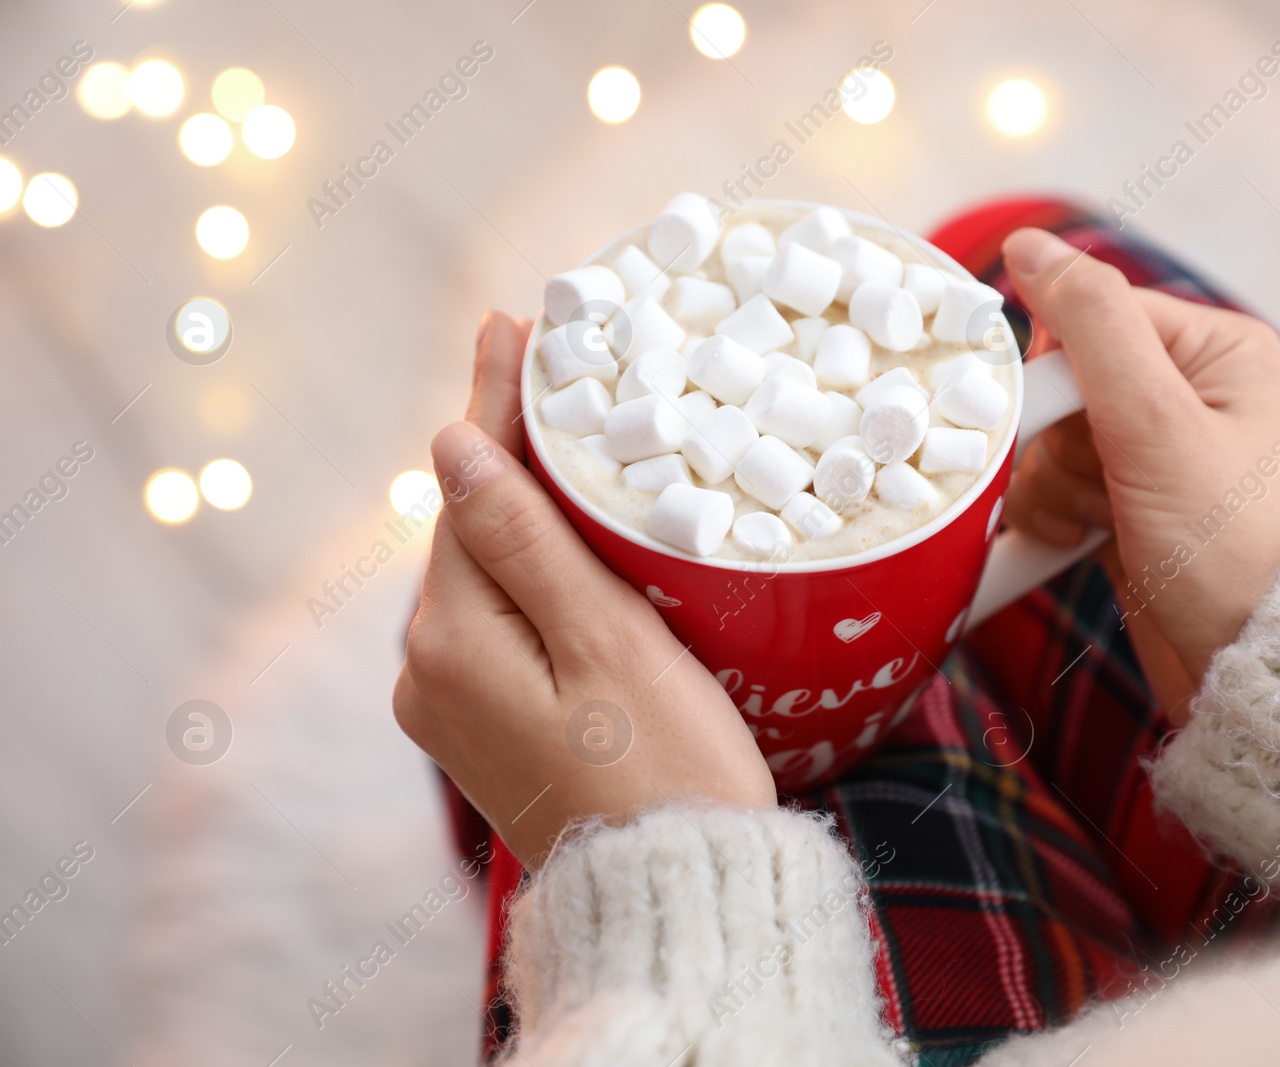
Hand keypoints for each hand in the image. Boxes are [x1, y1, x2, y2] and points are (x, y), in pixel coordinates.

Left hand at [393, 312, 775, 865]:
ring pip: (483, 572)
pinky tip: (553, 535)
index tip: (509, 324)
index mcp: (453, 640)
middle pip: (469, 527)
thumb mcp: (606, 641)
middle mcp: (429, 671)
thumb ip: (527, 541)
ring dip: (515, 504)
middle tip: (539, 360)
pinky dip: (523, 567)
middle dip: (503, 446)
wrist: (669, 893)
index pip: (469, 489)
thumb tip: (451, 445)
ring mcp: (450, 704)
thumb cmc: (665, 767)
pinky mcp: (483, 726)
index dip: (492, 402)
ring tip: (550, 429)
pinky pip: (496, 619)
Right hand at [1000, 229, 1279, 698]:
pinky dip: (1054, 516)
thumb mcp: (1158, 422)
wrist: (1254, 667)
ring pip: (1047, 440)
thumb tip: (1031, 245)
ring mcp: (1154, 455)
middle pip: (1061, 383)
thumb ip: (1090, 324)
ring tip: (1104, 523)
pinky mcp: (1128, 506)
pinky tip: (1088, 542)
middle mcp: (1188, 393)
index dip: (1059, 373)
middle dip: (1057, 441)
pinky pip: (1054, 487)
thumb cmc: (1230, 549)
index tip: (1066, 426)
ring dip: (1054, 487)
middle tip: (1101, 484)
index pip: (1091, 316)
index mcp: (1214, 349)